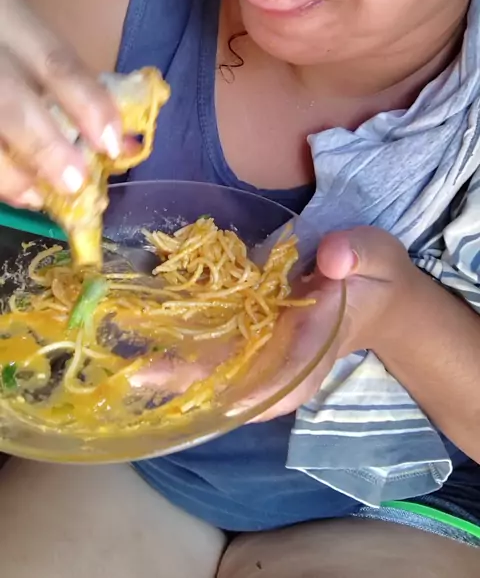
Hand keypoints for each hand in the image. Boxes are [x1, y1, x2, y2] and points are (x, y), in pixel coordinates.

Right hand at [0, 0, 120, 206]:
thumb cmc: (3, 43)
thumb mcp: (27, 41)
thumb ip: (68, 84)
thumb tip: (122, 143)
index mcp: (9, 18)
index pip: (56, 62)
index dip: (89, 105)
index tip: (112, 145)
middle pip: (11, 102)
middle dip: (45, 147)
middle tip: (73, 182)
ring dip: (10, 171)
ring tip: (35, 197)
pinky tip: (12, 192)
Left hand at [136, 227, 414, 422]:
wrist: (372, 288)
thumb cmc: (376, 274)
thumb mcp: (376, 256)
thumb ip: (357, 255)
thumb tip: (331, 257)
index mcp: (315, 349)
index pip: (281, 384)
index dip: (244, 393)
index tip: (206, 395)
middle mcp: (284, 361)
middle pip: (235, 387)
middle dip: (190, 386)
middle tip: (141, 375)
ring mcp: (266, 352)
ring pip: (218, 372)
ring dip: (177, 371)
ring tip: (133, 364)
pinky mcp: (254, 336)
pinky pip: (216, 347)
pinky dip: (185, 345)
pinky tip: (149, 336)